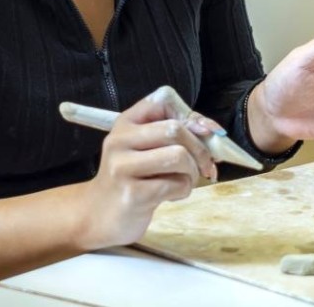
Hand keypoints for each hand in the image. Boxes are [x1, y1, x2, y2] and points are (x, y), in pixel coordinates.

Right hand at [77, 87, 222, 248]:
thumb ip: (176, 134)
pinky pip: (177, 184)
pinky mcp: (132, 194)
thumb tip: (213, 132)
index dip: (191, 115)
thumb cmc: (132, 178)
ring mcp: (123, 167)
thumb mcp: (146, 148)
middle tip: (204, 165)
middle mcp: (120, 140)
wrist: (100, 214)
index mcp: (125, 122)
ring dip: (193, 171)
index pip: (164, 99)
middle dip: (200, 149)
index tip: (204, 133)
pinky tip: (172, 195)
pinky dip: (184, 190)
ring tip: (185, 180)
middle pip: (175, 129)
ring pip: (179, 156)